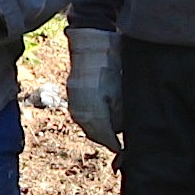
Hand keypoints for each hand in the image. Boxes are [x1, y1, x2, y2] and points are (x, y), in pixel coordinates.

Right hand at [65, 27, 118, 156]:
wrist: (93, 44)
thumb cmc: (112, 66)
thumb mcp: (121, 93)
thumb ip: (120, 115)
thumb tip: (119, 130)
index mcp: (94, 112)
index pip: (105, 136)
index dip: (114, 144)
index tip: (122, 150)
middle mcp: (80, 111)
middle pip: (94, 133)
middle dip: (105, 139)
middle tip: (117, 144)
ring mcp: (74, 103)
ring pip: (86, 124)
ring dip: (97, 130)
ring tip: (109, 132)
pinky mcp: (72, 94)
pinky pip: (81, 114)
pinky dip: (90, 119)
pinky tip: (100, 117)